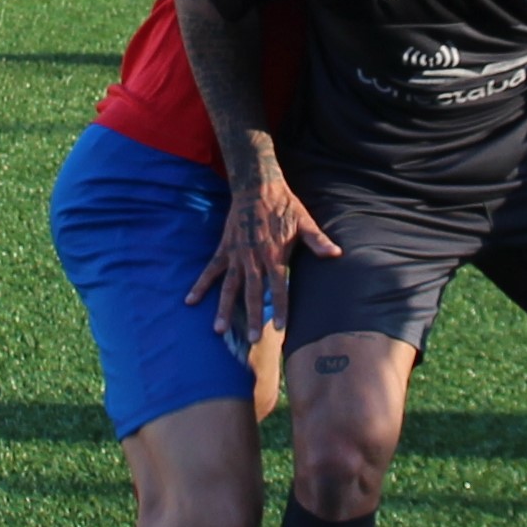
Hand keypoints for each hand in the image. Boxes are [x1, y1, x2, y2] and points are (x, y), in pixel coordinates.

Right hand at [188, 176, 341, 344]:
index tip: (281, 328)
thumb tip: (336, 253)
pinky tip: (190, 300)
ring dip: (224, 308)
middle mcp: (253, 258)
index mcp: (274, 255)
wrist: (257, 187)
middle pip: (253, 292)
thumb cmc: (284, 206)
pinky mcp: (224, 249)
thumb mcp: (304, 222)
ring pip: (229, 286)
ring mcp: (237, 255)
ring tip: (219, 330)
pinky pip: (210, 270)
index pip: (280, 287)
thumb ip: (318, 241)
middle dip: (253, 317)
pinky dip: (200, 285)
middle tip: (252, 339)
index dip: (281, 308)